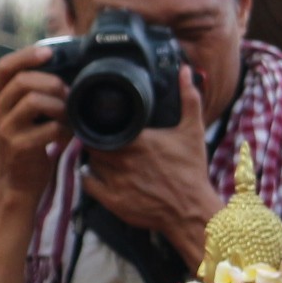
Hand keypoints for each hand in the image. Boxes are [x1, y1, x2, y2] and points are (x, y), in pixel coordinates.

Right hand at [0, 45, 71, 195]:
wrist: (17, 183)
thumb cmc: (27, 142)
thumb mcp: (21, 114)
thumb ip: (32, 92)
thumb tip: (63, 66)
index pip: (5, 66)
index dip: (27, 55)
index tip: (49, 52)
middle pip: (24, 81)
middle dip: (52, 83)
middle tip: (67, 94)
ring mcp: (5, 130)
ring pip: (35, 101)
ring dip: (60, 105)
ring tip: (68, 115)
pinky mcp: (19, 147)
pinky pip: (49, 128)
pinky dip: (64, 129)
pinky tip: (67, 135)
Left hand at [79, 68, 222, 257]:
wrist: (192, 211)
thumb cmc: (192, 171)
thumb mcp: (193, 131)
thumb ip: (189, 99)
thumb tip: (187, 71)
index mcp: (139, 139)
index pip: (104, 125)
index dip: (100, 123)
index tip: (102, 122)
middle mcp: (124, 159)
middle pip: (95, 143)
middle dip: (96, 141)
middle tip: (101, 140)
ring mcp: (116, 181)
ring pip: (90, 162)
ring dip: (93, 159)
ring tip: (101, 156)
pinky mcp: (113, 201)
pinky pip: (88, 184)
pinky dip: (89, 178)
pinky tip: (96, 175)